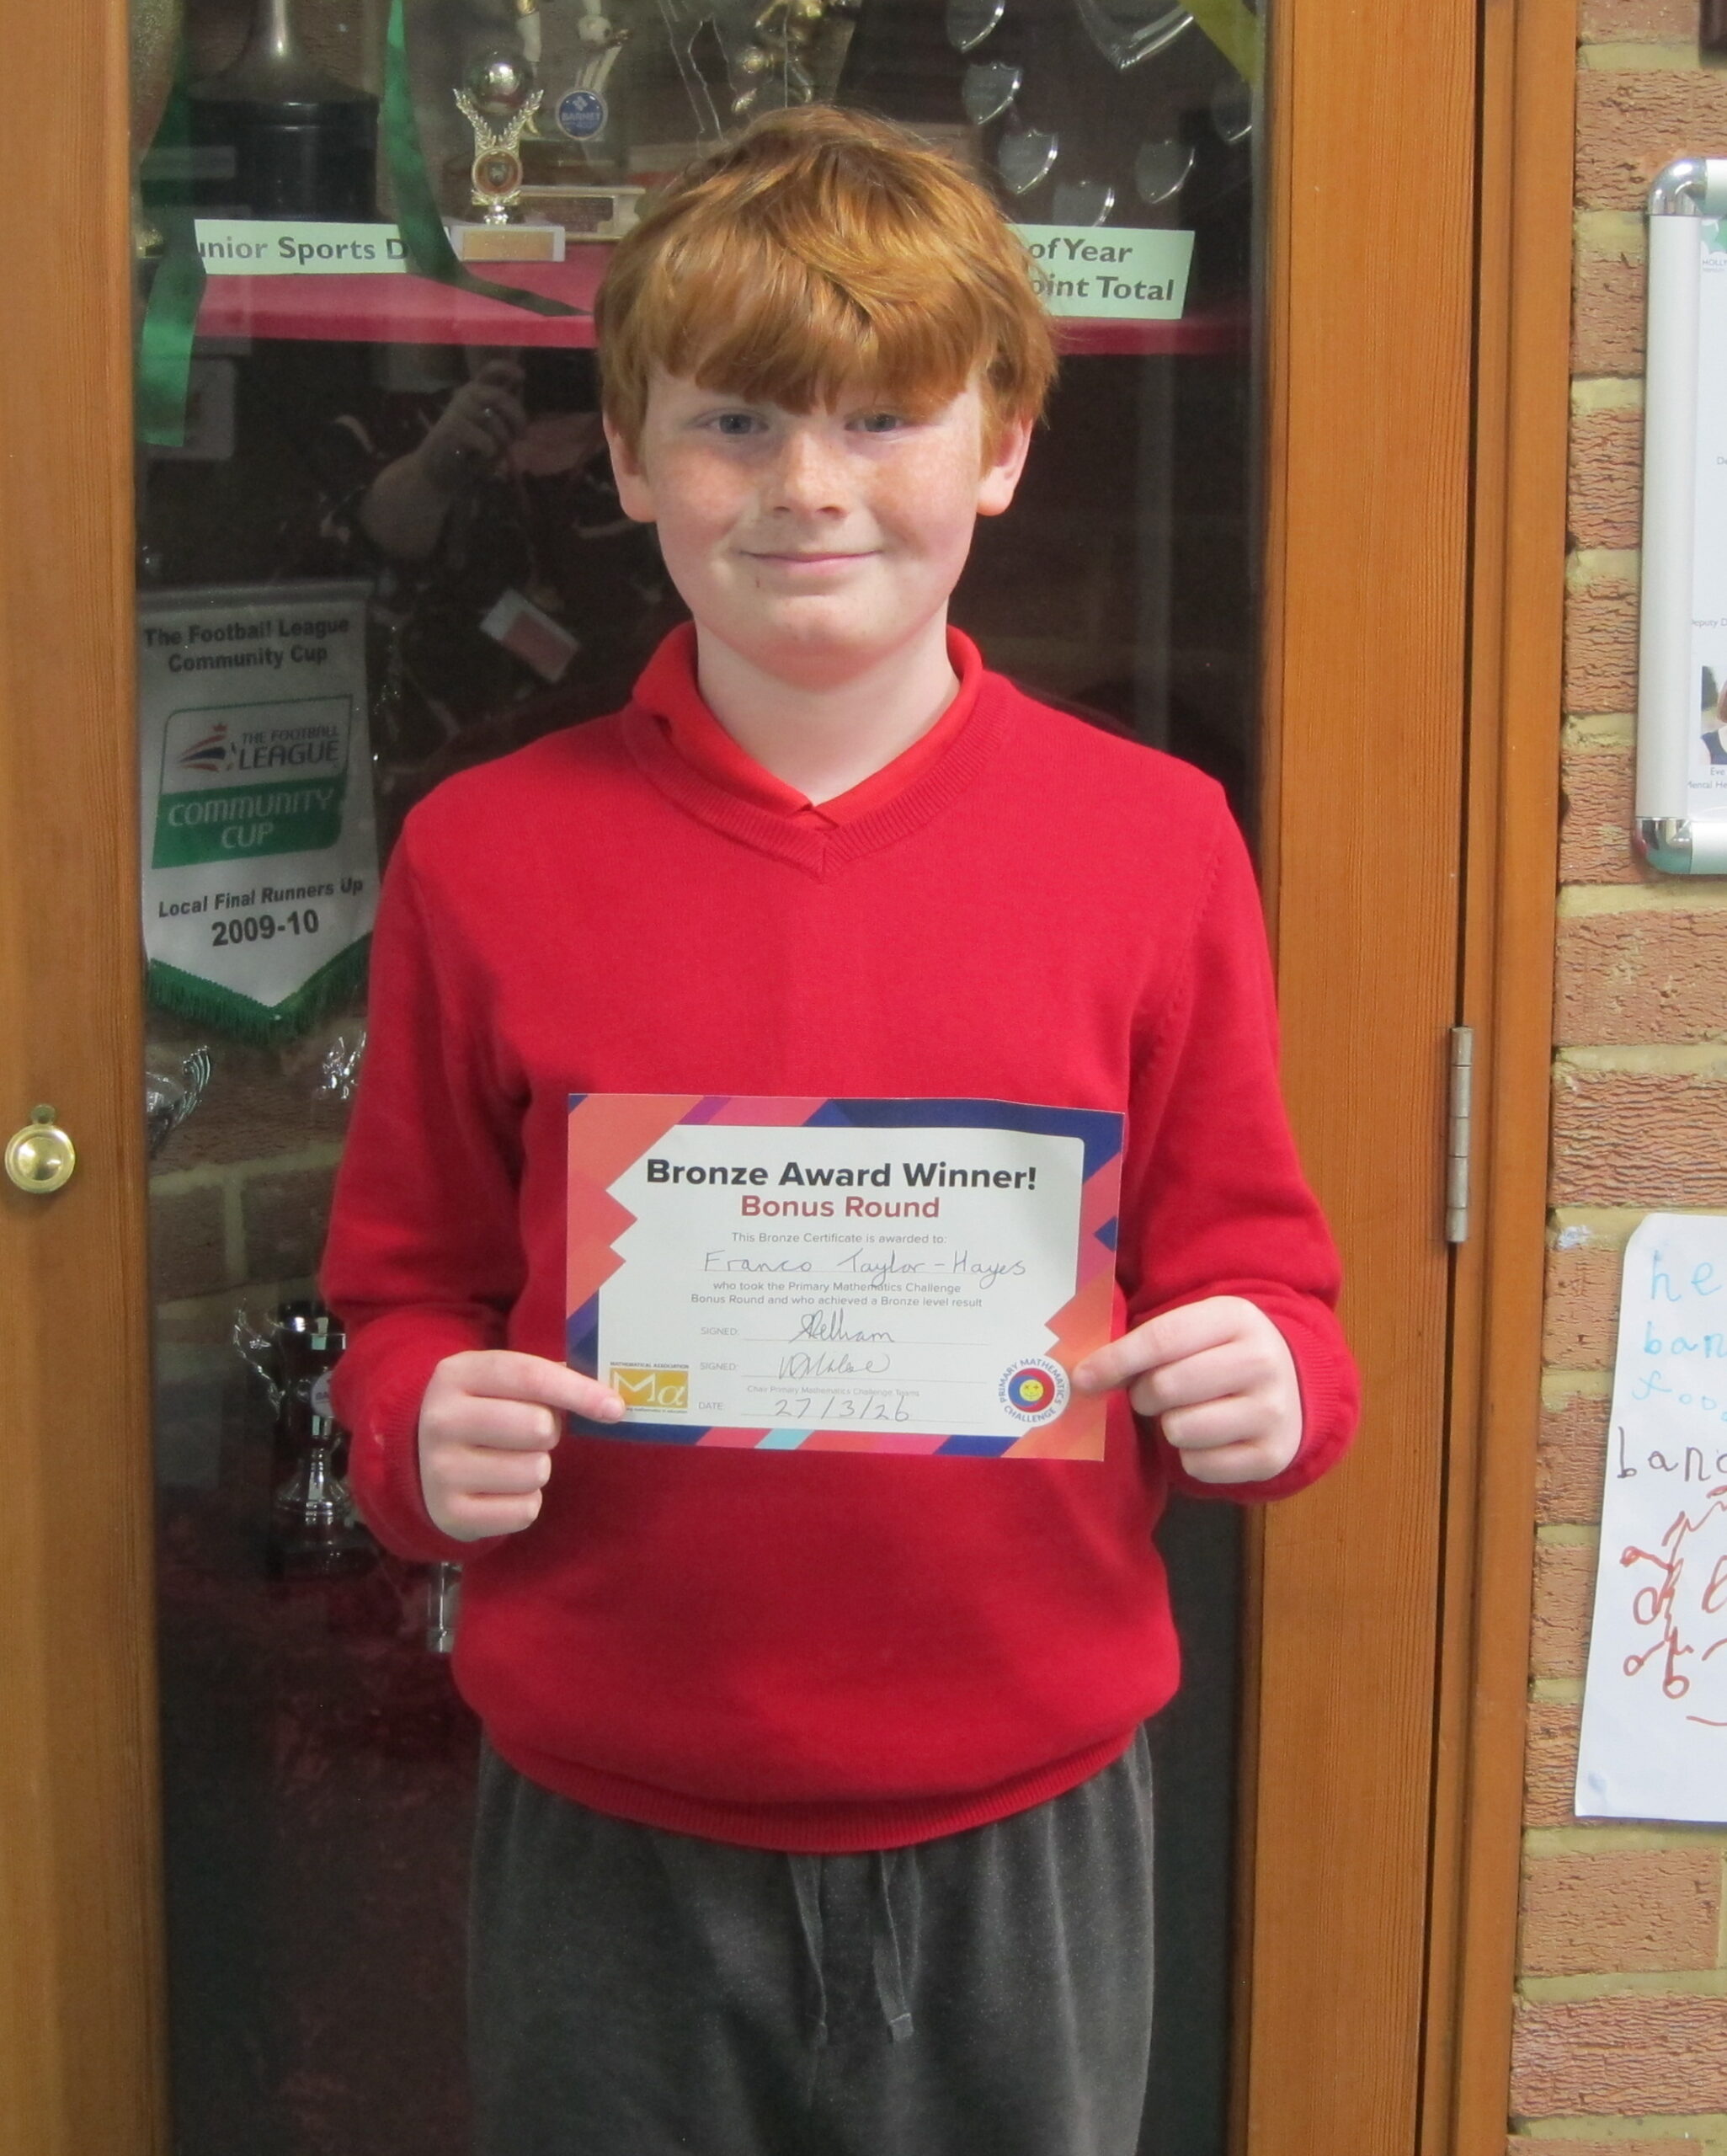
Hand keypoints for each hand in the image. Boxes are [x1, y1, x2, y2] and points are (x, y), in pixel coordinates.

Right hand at [416, 359, 527, 495]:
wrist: (439, 470)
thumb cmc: (471, 449)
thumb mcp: (493, 428)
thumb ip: (506, 414)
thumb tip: (521, 402)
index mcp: (477, 390)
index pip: (490, 371)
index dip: (506, 369)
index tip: (522, 375)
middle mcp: (466, 394)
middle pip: (500, 397)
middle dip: (517, 418)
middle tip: (520, 436)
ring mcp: (457, 409)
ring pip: (494, 422)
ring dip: (502, 441)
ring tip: (494, 452)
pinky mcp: (452, 428)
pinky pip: (486, 441)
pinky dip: (489, 453)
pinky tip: (481, 457)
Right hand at [418, 1350, 623, 1541]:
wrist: (422, 1459)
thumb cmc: (483, 1411)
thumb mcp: (499, 1382)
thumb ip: (548, 1378)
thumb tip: (611, 1398)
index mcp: (456, 1374)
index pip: (529, 1375)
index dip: (578, 1391)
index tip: (615, 1408)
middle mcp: (441, 1420)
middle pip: (537, 1426)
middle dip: (549, 1432)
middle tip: (532, 1434)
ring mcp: (440, 1469)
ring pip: (534, 1471)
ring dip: (538, 1468)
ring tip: (512, 1461)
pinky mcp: (450, 1513)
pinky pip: (524, 1511)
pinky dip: (526, 1503)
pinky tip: (502, 1490)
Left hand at [1073, 1296, 1301, 1484]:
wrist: (1293, 1383)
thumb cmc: (1221, 1352)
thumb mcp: (1195, 1330)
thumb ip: (1145, 1344)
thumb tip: (1085, 1376)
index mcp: (1236, 1318)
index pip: (1161, 1339)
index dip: (1115, 1360)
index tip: (1081, 1378)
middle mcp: (1261, 1361)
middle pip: (1166, 1387)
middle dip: (1143, 1395)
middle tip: (1150, 1394)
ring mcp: (1272, 1411)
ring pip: (1179, 1429)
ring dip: (1168, 1426)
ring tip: (1186, 1413)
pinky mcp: (1273, 1456)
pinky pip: (1199, 1465)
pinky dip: (1190, 1456)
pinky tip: (1208, 1438)